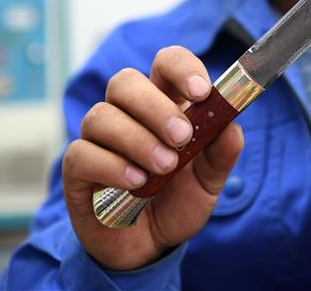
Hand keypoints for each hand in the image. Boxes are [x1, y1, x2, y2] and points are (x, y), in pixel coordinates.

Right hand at [62, 46, 243, 269]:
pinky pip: (81, 153)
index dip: (181, 68)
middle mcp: (126, 114)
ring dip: (137, 140)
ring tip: (164, 168)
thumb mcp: (209, 182)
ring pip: (102, 116)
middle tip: (182, 138)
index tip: (202, 92)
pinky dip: (112, 166)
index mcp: (163, 105)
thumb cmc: (177, 201)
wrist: (150, 247)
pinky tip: (137, 184)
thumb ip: (221, 154)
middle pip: (124, 82)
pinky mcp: (78, 170)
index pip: (165, 64)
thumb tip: (232, 127)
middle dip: (155, 106)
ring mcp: (98, 140)